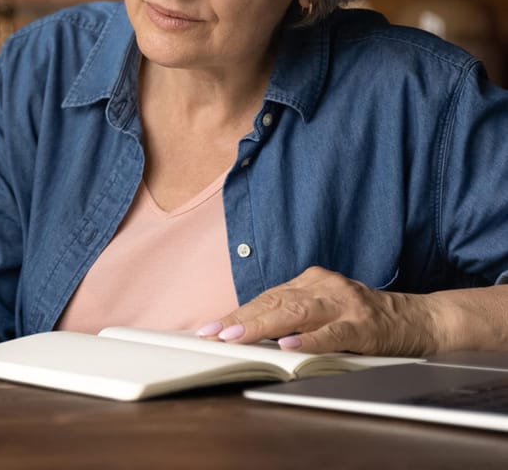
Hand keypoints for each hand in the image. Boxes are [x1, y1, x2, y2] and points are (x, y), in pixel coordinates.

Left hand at [196, 266, 437, 355]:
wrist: (419, 319)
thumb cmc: (364, 317)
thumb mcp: (325, 308)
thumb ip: (293, 315)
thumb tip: (249, 331)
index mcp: (311, 282)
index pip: (266, 298)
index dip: (236, 313)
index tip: (209, 327)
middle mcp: (325, 287)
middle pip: (274, 303)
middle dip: (240, 319)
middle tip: (213, 332)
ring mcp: (345, 305)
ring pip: (297, 313)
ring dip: (263, 326)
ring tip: (237, 337)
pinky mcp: (365, 325)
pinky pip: (333, 332)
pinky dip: (310, 339)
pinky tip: (289, 345)